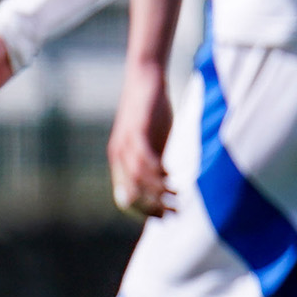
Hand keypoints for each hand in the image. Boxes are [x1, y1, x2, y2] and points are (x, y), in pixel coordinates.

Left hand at [107, 64, 174, 217]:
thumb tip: (165, 181)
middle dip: (152, 207)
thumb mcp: (153, 140)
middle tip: (174, 214)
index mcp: (120, 161)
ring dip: (158, 192)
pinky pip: (145, 158)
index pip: (126, 198)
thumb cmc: (152, 110)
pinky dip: (157, 171)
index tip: (165, 218)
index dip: (144, 212)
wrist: (145, 78)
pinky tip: (171, 176)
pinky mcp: (136, 131)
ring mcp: (125, 144)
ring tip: (177, 198)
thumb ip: (155, 161)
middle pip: (130, 194)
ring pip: (138, 179)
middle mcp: (118, 156)